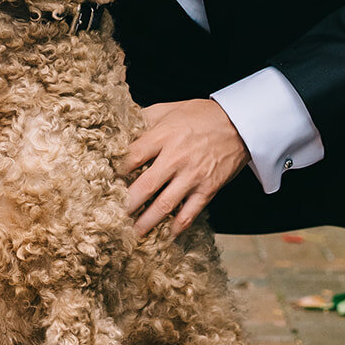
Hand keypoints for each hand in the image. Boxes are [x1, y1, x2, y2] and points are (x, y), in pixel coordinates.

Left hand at [123, 99, 249, 236]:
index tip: (104, 184)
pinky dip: (177, 227)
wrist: (240, 124)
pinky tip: (166, 235)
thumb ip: (144, 118)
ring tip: (132, 233)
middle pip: (145, 185)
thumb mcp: (169, 108)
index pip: (133, 156)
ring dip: (146, 221)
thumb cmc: (201, 115)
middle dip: (127, 203)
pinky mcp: (208, 189)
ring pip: (165, 204)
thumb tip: (119, 125)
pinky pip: (190, 212)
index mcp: (163, 135)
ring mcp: (193, 175)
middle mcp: (176, 157)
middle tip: (111, 216)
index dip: (117, 172)